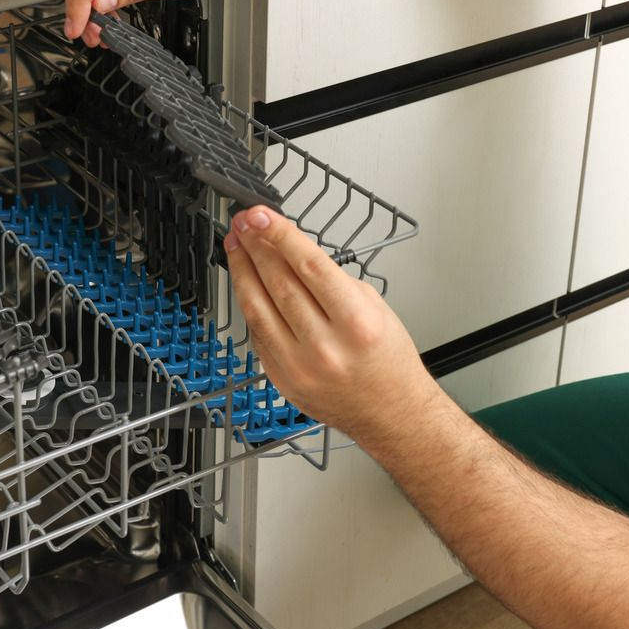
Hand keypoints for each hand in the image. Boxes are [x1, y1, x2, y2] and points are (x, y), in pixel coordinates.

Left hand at [225, 206, 439, 442]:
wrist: (392, 413)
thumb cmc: (387, 361)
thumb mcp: (375, 307)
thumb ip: (333, 280)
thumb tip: (291, 250)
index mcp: (357, 323)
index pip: (309, 266)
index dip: (280, 235)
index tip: (261, 215)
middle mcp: (326, 346)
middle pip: (279, 282)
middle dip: (256, 245)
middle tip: (243, 223)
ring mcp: (299, 365)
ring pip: (258, 306)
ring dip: (242, 270)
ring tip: (236, 245)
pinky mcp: (282, 377)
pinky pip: (257, 332)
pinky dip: (249, 303)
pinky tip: (244, 282)